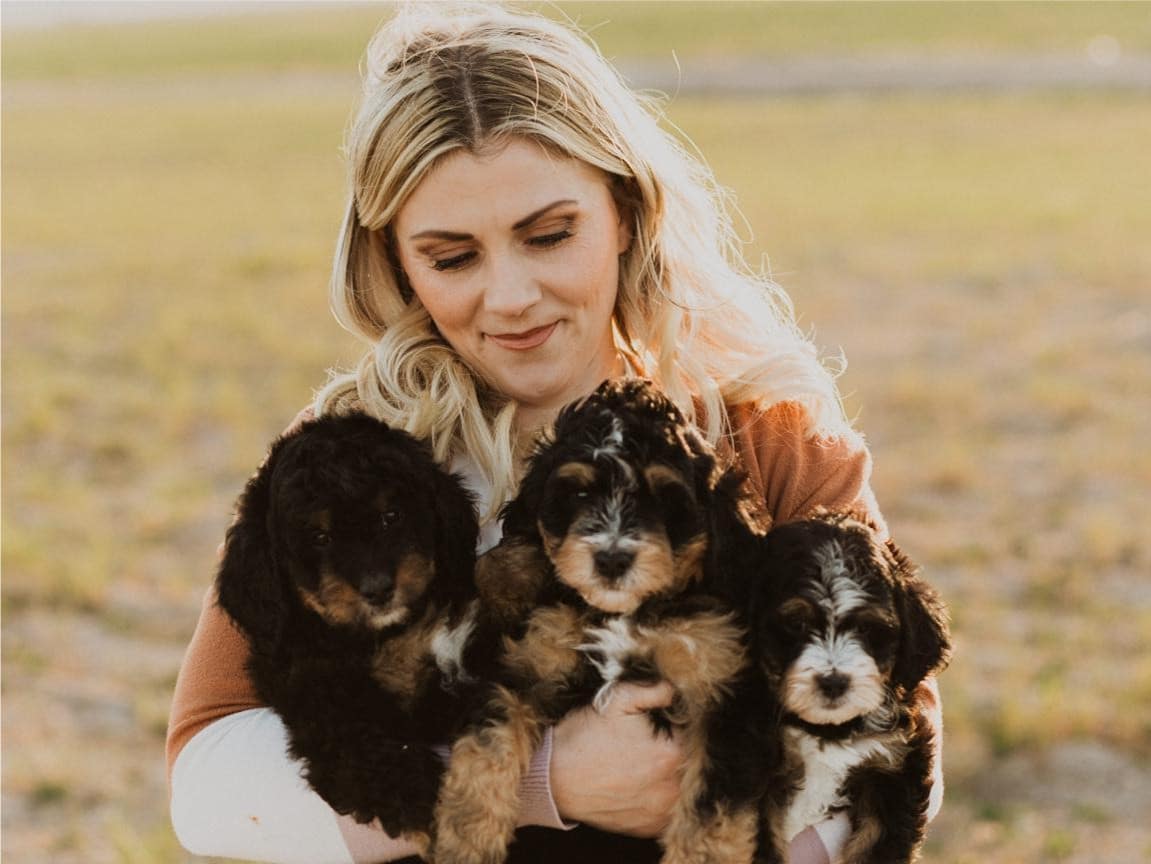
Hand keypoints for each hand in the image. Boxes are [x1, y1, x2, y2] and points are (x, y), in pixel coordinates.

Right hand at [550, 681, 681, 836]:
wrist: (554, 777)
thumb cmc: (584, 736)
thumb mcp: (617, 699)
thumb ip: (654, 690)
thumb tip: (675, 689)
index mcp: (671, 753)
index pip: (695, 734)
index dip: (683, 723)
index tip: (667, 720)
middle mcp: (672, 787)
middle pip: (692, 763)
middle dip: (680, 748)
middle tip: (653, 741)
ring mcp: (661, 811)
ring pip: (684, 789)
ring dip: (675, 775)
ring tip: (648, 762)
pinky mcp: (649, 827)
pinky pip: (669, 812)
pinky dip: (663, 798)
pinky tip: (644, 783)